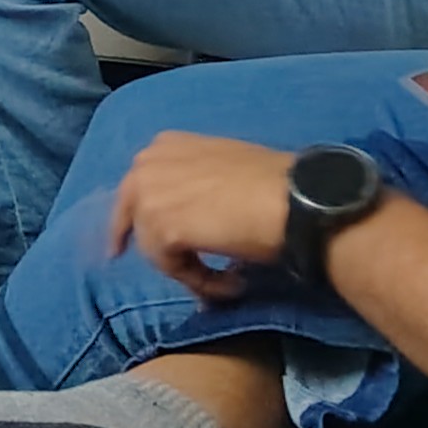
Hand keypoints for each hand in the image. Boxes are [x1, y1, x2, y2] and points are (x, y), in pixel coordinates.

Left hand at [109, 133, 295, 298]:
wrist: (293, 200)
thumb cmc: (273, 183)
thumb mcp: (223, 170)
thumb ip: (196, 185)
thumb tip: (194, 217)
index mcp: (164, 145)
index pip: (139, 186)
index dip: (143, 215)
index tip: (142, 239)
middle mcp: (145, 164)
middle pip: (134, 216)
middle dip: (153, 246)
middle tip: (178, 271)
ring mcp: (147, 195)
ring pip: (153, 247)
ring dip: (189, 269)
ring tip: (228, 280)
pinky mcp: (159, 228)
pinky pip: (171, 267)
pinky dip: (200, 282)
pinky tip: (230, 282)